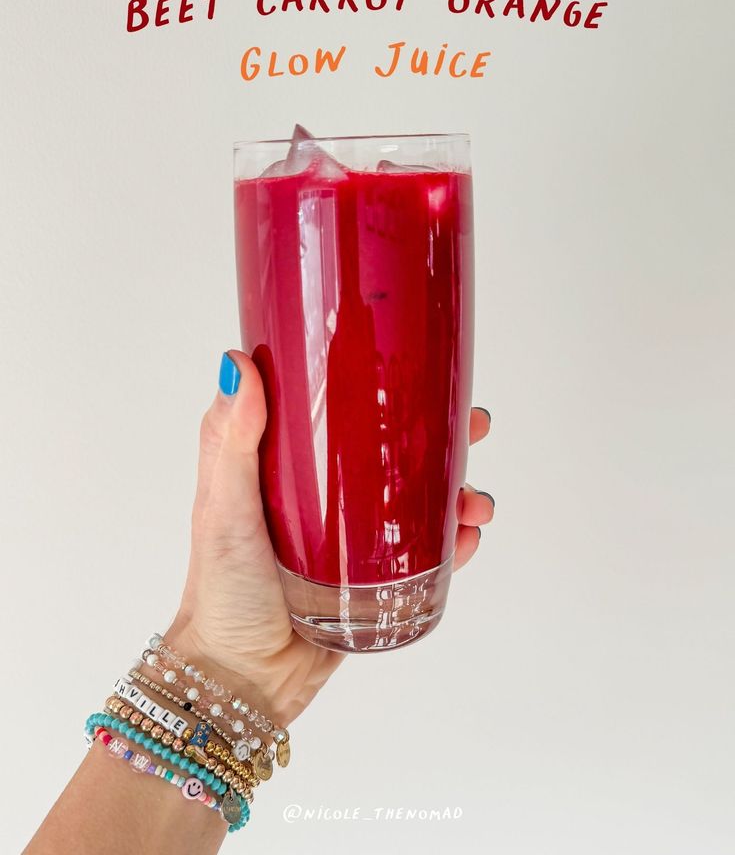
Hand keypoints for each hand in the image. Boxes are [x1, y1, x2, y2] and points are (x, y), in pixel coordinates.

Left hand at [168, 350, 494, 725]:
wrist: (240, 678)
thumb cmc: (220, 591)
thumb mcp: (223, 506)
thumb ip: (230, 440)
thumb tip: (238, 361)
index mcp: (289, 469)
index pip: (340, 412)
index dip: (382, 386)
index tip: (418, 369)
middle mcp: (327, 498)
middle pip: (394, 453)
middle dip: (442, 438)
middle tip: (475, 427)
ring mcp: (353, 540)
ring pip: (418, 502)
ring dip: (457, 492)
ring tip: (476, 503)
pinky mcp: (373, 581)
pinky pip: (423, 555)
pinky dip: (451, 543)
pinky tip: (466, 539)